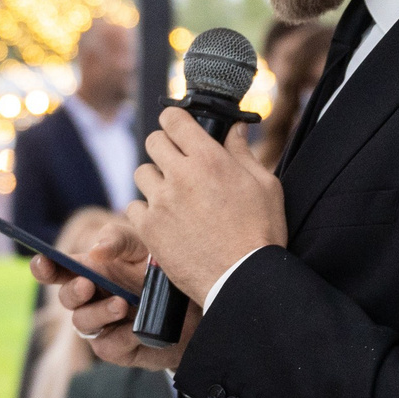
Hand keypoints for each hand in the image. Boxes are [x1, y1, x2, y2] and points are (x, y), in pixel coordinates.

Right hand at [29, 220, 188, 370]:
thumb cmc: (164, 273)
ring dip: (99, 313)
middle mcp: (91, 299)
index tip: (42, 262)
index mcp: (91, 271)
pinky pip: (107, 346)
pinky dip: (122, 337)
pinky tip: (139, 330)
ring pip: (82, 323)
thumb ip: (119, 239)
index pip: (57, 269)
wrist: (199, 310)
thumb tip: (96, 250)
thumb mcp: (145, 246)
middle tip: (87, 285)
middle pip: (66, 297)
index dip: (44, 267)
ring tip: (122, 305)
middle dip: (72, 291)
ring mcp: (102, 326)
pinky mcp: (117, 350)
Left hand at [128, 107, 285, 301]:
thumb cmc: (260, 233)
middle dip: (165, 147)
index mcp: (209, 160)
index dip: (175, 120)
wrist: (243, 278)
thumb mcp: (265, 186)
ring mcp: (161, 202)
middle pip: (153, 141)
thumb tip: (234, 128)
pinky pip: (133, 206)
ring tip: (174, 196)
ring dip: (155, 179)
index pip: (174, 119)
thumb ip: (243, 152)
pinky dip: (146, 211)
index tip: (179, 128)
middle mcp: (180, 176)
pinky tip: (165, 219)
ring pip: (141, 172)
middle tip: (179, 163)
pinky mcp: (148, 229)